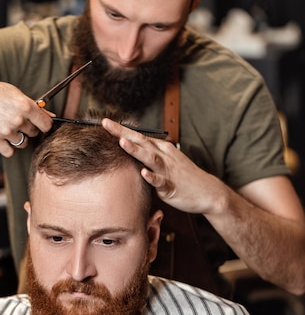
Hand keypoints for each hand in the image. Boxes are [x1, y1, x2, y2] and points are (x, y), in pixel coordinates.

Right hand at [0, 70, 53, 155]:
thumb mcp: (13, 92)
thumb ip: (32, 106)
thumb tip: (50, 116)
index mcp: (24, 105)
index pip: (46, 124)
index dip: (44, 124)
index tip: (40, 124)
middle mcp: (17, 119)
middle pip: (34, 133)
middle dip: (28, 128)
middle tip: (17, 119)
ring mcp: (5, 130)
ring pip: (22, 142)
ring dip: (18, 137)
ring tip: (7, 126)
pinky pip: (9, 151)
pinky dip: (8, 147)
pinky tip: (3, 137)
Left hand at [102, 117, 221, 214]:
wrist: (208, 192)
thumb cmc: (184, 177)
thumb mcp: (167, 161)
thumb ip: (150, 155)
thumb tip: (131, 150)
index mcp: (161, 149)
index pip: (138, 136)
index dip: (121, 129)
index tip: (105, 122)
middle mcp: (164, 156)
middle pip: (141, 141)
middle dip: (123, 133)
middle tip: (107, 124)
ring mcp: (168, 171)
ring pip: (150, 158)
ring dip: (136, 150)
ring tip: (122, 143)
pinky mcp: (171, 187)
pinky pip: (161, 182)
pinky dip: (152, 177)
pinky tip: (143, 173)